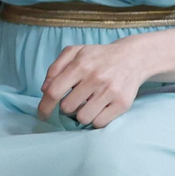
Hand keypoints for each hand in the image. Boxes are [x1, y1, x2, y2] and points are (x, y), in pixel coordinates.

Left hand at [37, 38, 151, 126]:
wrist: (132, 57)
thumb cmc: (98, 56)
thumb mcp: (75, 52)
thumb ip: (55, 68)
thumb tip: (44, 89)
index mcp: (80, 64)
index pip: (54, 91)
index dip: (45, 106)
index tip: (42, 114)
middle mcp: (95, 78)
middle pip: (67, 107)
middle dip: (67, 106)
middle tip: (75, 99)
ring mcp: (110, 92)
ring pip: (83, 118)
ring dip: (81, 114)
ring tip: (88, 103)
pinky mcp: (122, 103)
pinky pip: (100, 123)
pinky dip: (96, 119)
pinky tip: (99, 108)